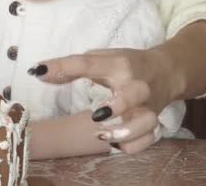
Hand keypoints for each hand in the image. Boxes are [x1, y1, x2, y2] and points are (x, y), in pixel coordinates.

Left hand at [30, 47, 178, 153]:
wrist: (168, 71)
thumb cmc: (127, 65)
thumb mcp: (101, 60)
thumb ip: (71, 67)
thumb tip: (39, 73)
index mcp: (119, 65)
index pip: (88, 63)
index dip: (62, 66)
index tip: (38, 71)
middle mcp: (137, 85)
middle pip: (133, 94)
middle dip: (118, 106)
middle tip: (97, 115)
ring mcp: (148, 105)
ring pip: (145, 122)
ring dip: (125, 132)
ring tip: (103, 134)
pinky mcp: (155, 121)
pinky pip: (147, 140)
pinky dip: (132, 145)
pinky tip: (116, 143)